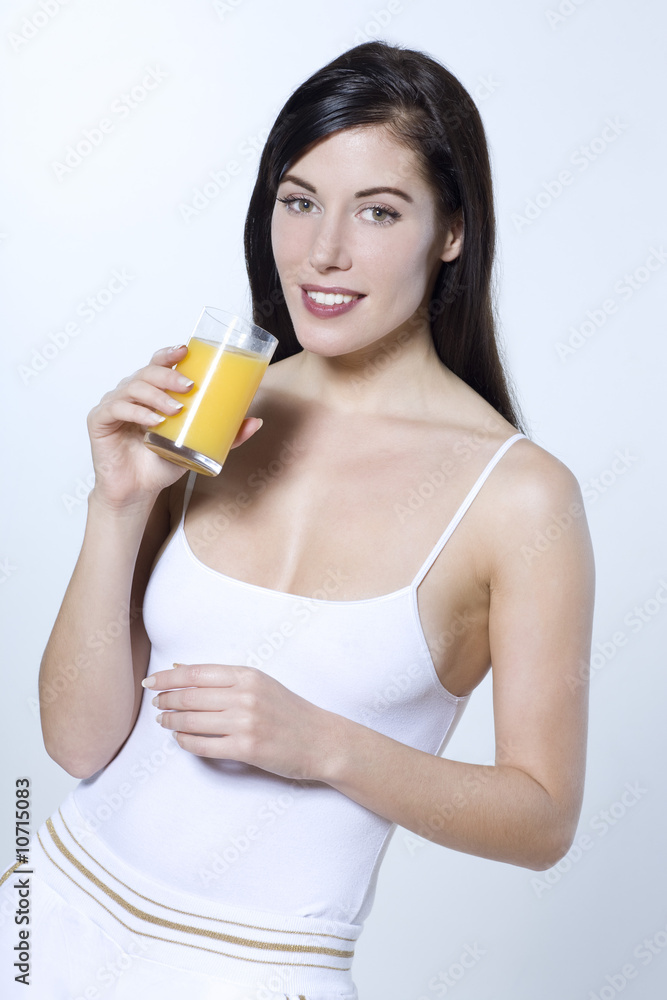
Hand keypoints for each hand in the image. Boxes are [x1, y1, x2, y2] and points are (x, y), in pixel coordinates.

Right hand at [87, 345, 262, 510]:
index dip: (169, 353)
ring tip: (175, 409)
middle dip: (169, 375)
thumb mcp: (198, 446)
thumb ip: (226, 435)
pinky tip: (153, 421)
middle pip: (147, 372)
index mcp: (151, 392)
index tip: (186, 350)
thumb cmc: (163, 463)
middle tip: (189, 387)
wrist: (138, 490)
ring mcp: (114, 404)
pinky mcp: (100, 420)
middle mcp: (131, 392)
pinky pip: (117, 408)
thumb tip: (256, 421)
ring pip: (133, 387)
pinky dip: (136, 411)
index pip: (157, 363)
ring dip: (156, 394)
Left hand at [142, 663, 341, 781]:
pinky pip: (203, 746)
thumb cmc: (289, 711)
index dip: (167, 678)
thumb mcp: (260, 683)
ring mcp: (245, 723)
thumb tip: (180, 668)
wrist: (321, 740)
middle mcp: (245, 696)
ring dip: (171, 721)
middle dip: (165, 700)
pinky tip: (180, 738)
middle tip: (155, 703)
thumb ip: (222, 677)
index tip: (151, 682)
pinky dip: (185, 741)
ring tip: (164, 721)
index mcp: (248, 675)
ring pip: (191, 721)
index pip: (196, 673)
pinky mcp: (246, 749)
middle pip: (189, 697)